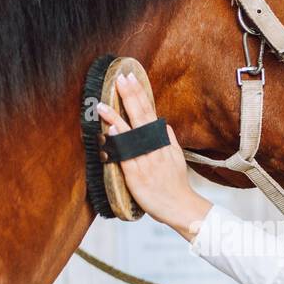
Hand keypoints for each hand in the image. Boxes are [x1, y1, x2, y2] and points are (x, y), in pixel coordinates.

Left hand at [95, 72, 213, 241]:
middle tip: (120, 79)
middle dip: (130, 96)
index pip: (149, 112)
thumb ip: (167, 139)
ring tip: (103, 105)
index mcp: (162, 141)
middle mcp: (154, 147)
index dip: (139, 94)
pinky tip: (112, 132)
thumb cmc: (175, 183)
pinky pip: (126, 157)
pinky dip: (120, 144)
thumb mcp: (175, 156)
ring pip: (130, 135)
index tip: (130, 78)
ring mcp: (145, 160)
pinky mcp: (137, 175)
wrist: (179, 206)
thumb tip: (160, 123)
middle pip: (141, 117)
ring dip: (116, 118)